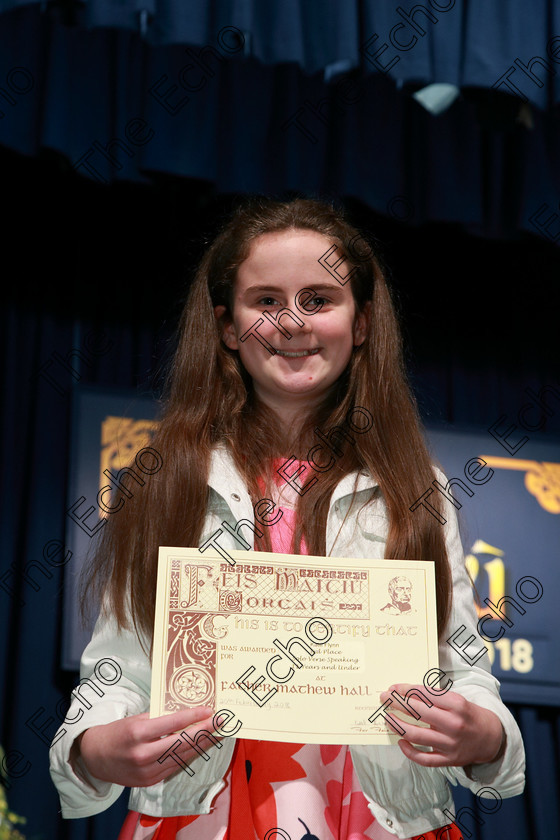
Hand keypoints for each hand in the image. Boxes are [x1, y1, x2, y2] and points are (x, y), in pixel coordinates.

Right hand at [76, 706, 216, 786]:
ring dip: (202, 745)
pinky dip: (188, 756)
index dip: (193, 717)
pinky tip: (200, 747)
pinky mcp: (149, 782)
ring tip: (217, 734)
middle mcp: (143, 754)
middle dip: (205, 732)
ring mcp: (146, 771)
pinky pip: (174, 767)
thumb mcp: (136, 719)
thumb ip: (160, 718)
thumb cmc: (118, 732)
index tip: (209, 710)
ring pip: (181, 757)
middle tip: (221, 722)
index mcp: (138, 733)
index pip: (172, 723)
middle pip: (182, 742)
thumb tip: (188, 714)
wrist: (96, 758)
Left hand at [379, 684, 504, 767]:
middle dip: (397, 703)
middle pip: (419, 712)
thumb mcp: (457, 700)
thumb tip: (407, 693)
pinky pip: (424, 759)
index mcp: (457, 705)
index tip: (393, 688)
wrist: (491, 738)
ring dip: (398, 725)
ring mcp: (450, 744)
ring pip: (417, 735)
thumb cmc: (470, 715)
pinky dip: (410, 751)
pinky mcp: (449, 760)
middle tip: (384, 698)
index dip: (406, 690)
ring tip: (387, 718)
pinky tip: (401, 741)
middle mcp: (454, 724)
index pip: (425, 694)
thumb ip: (435, 697)